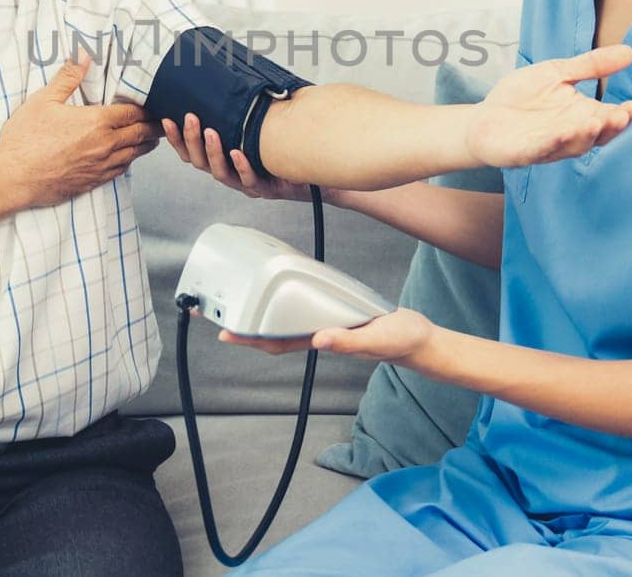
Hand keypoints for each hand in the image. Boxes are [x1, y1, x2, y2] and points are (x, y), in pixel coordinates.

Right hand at [0, 54, 161, 208]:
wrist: (12, 179)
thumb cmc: (24, 140)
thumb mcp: (44, 100)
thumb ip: (68, 77)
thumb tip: (83, 54)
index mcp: (96, 122)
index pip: (133, 113)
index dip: (146, 108)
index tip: (154, 104)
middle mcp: (105, 145)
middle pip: (141, 134)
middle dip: (154, 127)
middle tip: (162, 121)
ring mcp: (101, 166)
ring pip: (135, 155)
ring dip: (145, 145)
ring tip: (151, 138)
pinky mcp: (94, 182)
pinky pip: (121, 171)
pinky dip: (129, 161)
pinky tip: (128, 157)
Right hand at [162, 113, 314, 202]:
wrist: (314, 174)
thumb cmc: (283, 148)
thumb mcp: (259, 125)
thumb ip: (244, 107)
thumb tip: (233, 71)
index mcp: (223, 158)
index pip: (191, 150)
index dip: (177, 137)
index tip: (167, 119)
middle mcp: (230, 172)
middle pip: (199, 162)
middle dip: (191, 140)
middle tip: (190, 118)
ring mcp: (245, 182)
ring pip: (220, 173)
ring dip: (213, 152)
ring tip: (211, 132)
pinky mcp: (265, 189)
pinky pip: (250, 181)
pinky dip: (242, 167)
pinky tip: (238, 154)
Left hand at [218, 307, 436, 364]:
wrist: (418, 339)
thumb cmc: (399, 341)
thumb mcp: (376, 339)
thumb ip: (348, 342)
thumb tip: (318, 341)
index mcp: (322, 340)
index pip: (276, 341)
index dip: (249, 338)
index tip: (223, 332)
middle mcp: (317, 333)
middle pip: (270, 331)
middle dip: (242, 324)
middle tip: (213, 311)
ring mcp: (324, 323)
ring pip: (282, 319)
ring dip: (257, 312)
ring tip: (235, 298)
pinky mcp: (334, 312)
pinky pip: (301, 306)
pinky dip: (283, 299)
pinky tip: (276, 289)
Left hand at [466, 46, 631, 167]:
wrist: (483, 117)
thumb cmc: (522, 97)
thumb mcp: (557, 73)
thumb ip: (590, 66)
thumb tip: (629, 52)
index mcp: (581, 115)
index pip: (608, 118)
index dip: (623, 115)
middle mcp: (570, 134)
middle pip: (597, 135)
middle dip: (609, 127)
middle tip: (621, 116)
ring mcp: (549, 146)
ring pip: (573, 145)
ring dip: (584, 135)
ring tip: (595, 121)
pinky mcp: (525, 153)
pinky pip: (541, 149)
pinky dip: (552, 142)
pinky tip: (561, 132)